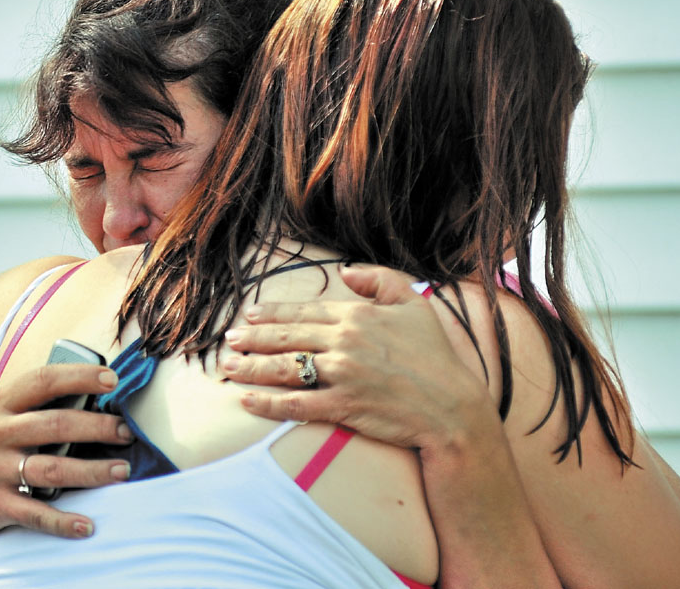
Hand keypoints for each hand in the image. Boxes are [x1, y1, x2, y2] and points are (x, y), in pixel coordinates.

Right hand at [0, 362, 133, 542]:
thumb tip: (98, 395)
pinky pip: (34, 514)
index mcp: (1, 403)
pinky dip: (62, 521)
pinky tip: (87, 525)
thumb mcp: (3, 416)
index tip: (112, 378)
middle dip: (97, 428)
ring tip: (122, 471)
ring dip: (92, 472)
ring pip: (51, 470)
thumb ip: (40, 403)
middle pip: (55, 425)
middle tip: (127, 433)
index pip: (43, 381)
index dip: (79, 376)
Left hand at [222, 264, 494, 452]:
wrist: (452, 406)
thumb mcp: (414, 302)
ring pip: (285, 368)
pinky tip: (247, 401)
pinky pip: (297, 405)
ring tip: (227, 368)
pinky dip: (268, 403)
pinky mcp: (343, 406)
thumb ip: (379, 279)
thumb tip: (345, 271)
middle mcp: (344, 342)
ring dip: (251, 367)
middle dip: (252, 339)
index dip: (273, 313)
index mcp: (357, 315)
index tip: (250, 315)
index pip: (304, 311)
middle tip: (229, 340)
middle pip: (287, 337)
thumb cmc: (435, 353)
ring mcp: (342, 375)